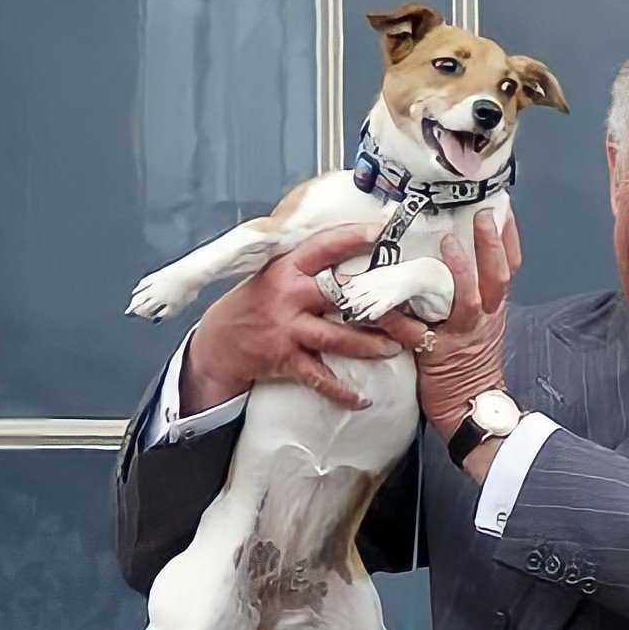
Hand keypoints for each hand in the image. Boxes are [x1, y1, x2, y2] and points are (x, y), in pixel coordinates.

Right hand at [183, 224, 428, 412]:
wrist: (217, 345)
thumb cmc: (252, 305)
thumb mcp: (272, 275)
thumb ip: (305, 266)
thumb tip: (347, 249)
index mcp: (286, 269)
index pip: (323, 246)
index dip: (352, 237)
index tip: (380, 230)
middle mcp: (288, 295)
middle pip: (341, 296)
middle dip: (379, 306)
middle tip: (411, 311)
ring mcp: (287, 329)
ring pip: (337, 337)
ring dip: (370, 345)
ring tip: (397, 348)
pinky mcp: (284, 359)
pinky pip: (318, 378)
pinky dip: (340, 391)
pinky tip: (362, 399)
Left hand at [418, 209, 521, 440]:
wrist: (471, 408)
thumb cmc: (472, 367)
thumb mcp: (482, 327)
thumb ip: (472, 297)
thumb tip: (454, 260)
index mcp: (494, 311)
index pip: (510, 269)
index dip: (508, 239)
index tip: (502, 209)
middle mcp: (484, 320)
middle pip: (497, 277)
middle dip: (492, 245)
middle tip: (482, 215)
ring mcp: (462, 336)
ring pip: (469, 299)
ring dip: (460, 270)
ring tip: (448, 243)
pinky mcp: (437, 354)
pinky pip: (416, 332)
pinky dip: (398, 318)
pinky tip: (381, 304)